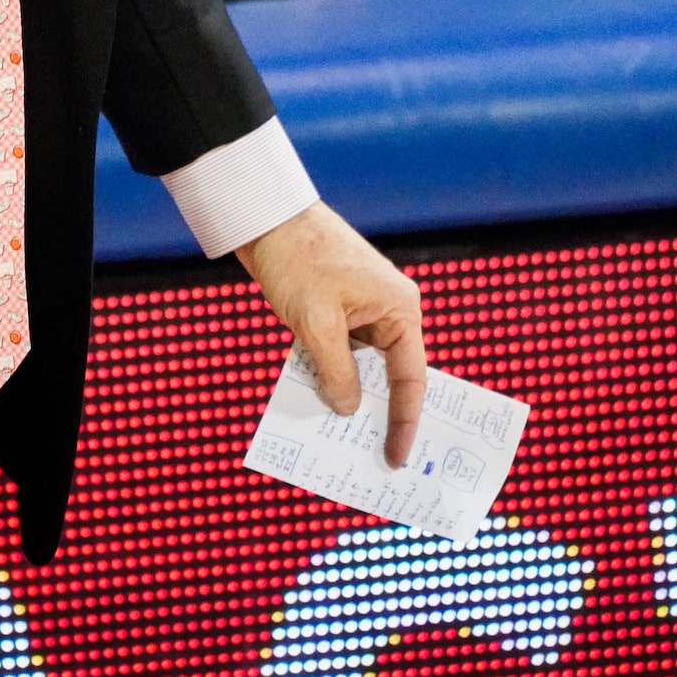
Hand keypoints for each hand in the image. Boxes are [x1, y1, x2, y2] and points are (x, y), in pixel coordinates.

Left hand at [236, 201, 426, 467]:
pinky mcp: (337, 310)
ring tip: (339, 439)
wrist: (266, 218)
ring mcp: (363, 310)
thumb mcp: (316, 325)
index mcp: (400, 310)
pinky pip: (340, 352)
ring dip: (348, 394)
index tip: (397, 457)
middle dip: (378, 414)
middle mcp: (390, 311)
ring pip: (362, 366)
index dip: (404, 422)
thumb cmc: (297, 261)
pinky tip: (315, 400)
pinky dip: (329, 374)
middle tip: (371, 458)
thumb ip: (336, 372)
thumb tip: (347, 408)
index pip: (411, 379)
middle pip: (389, 375)